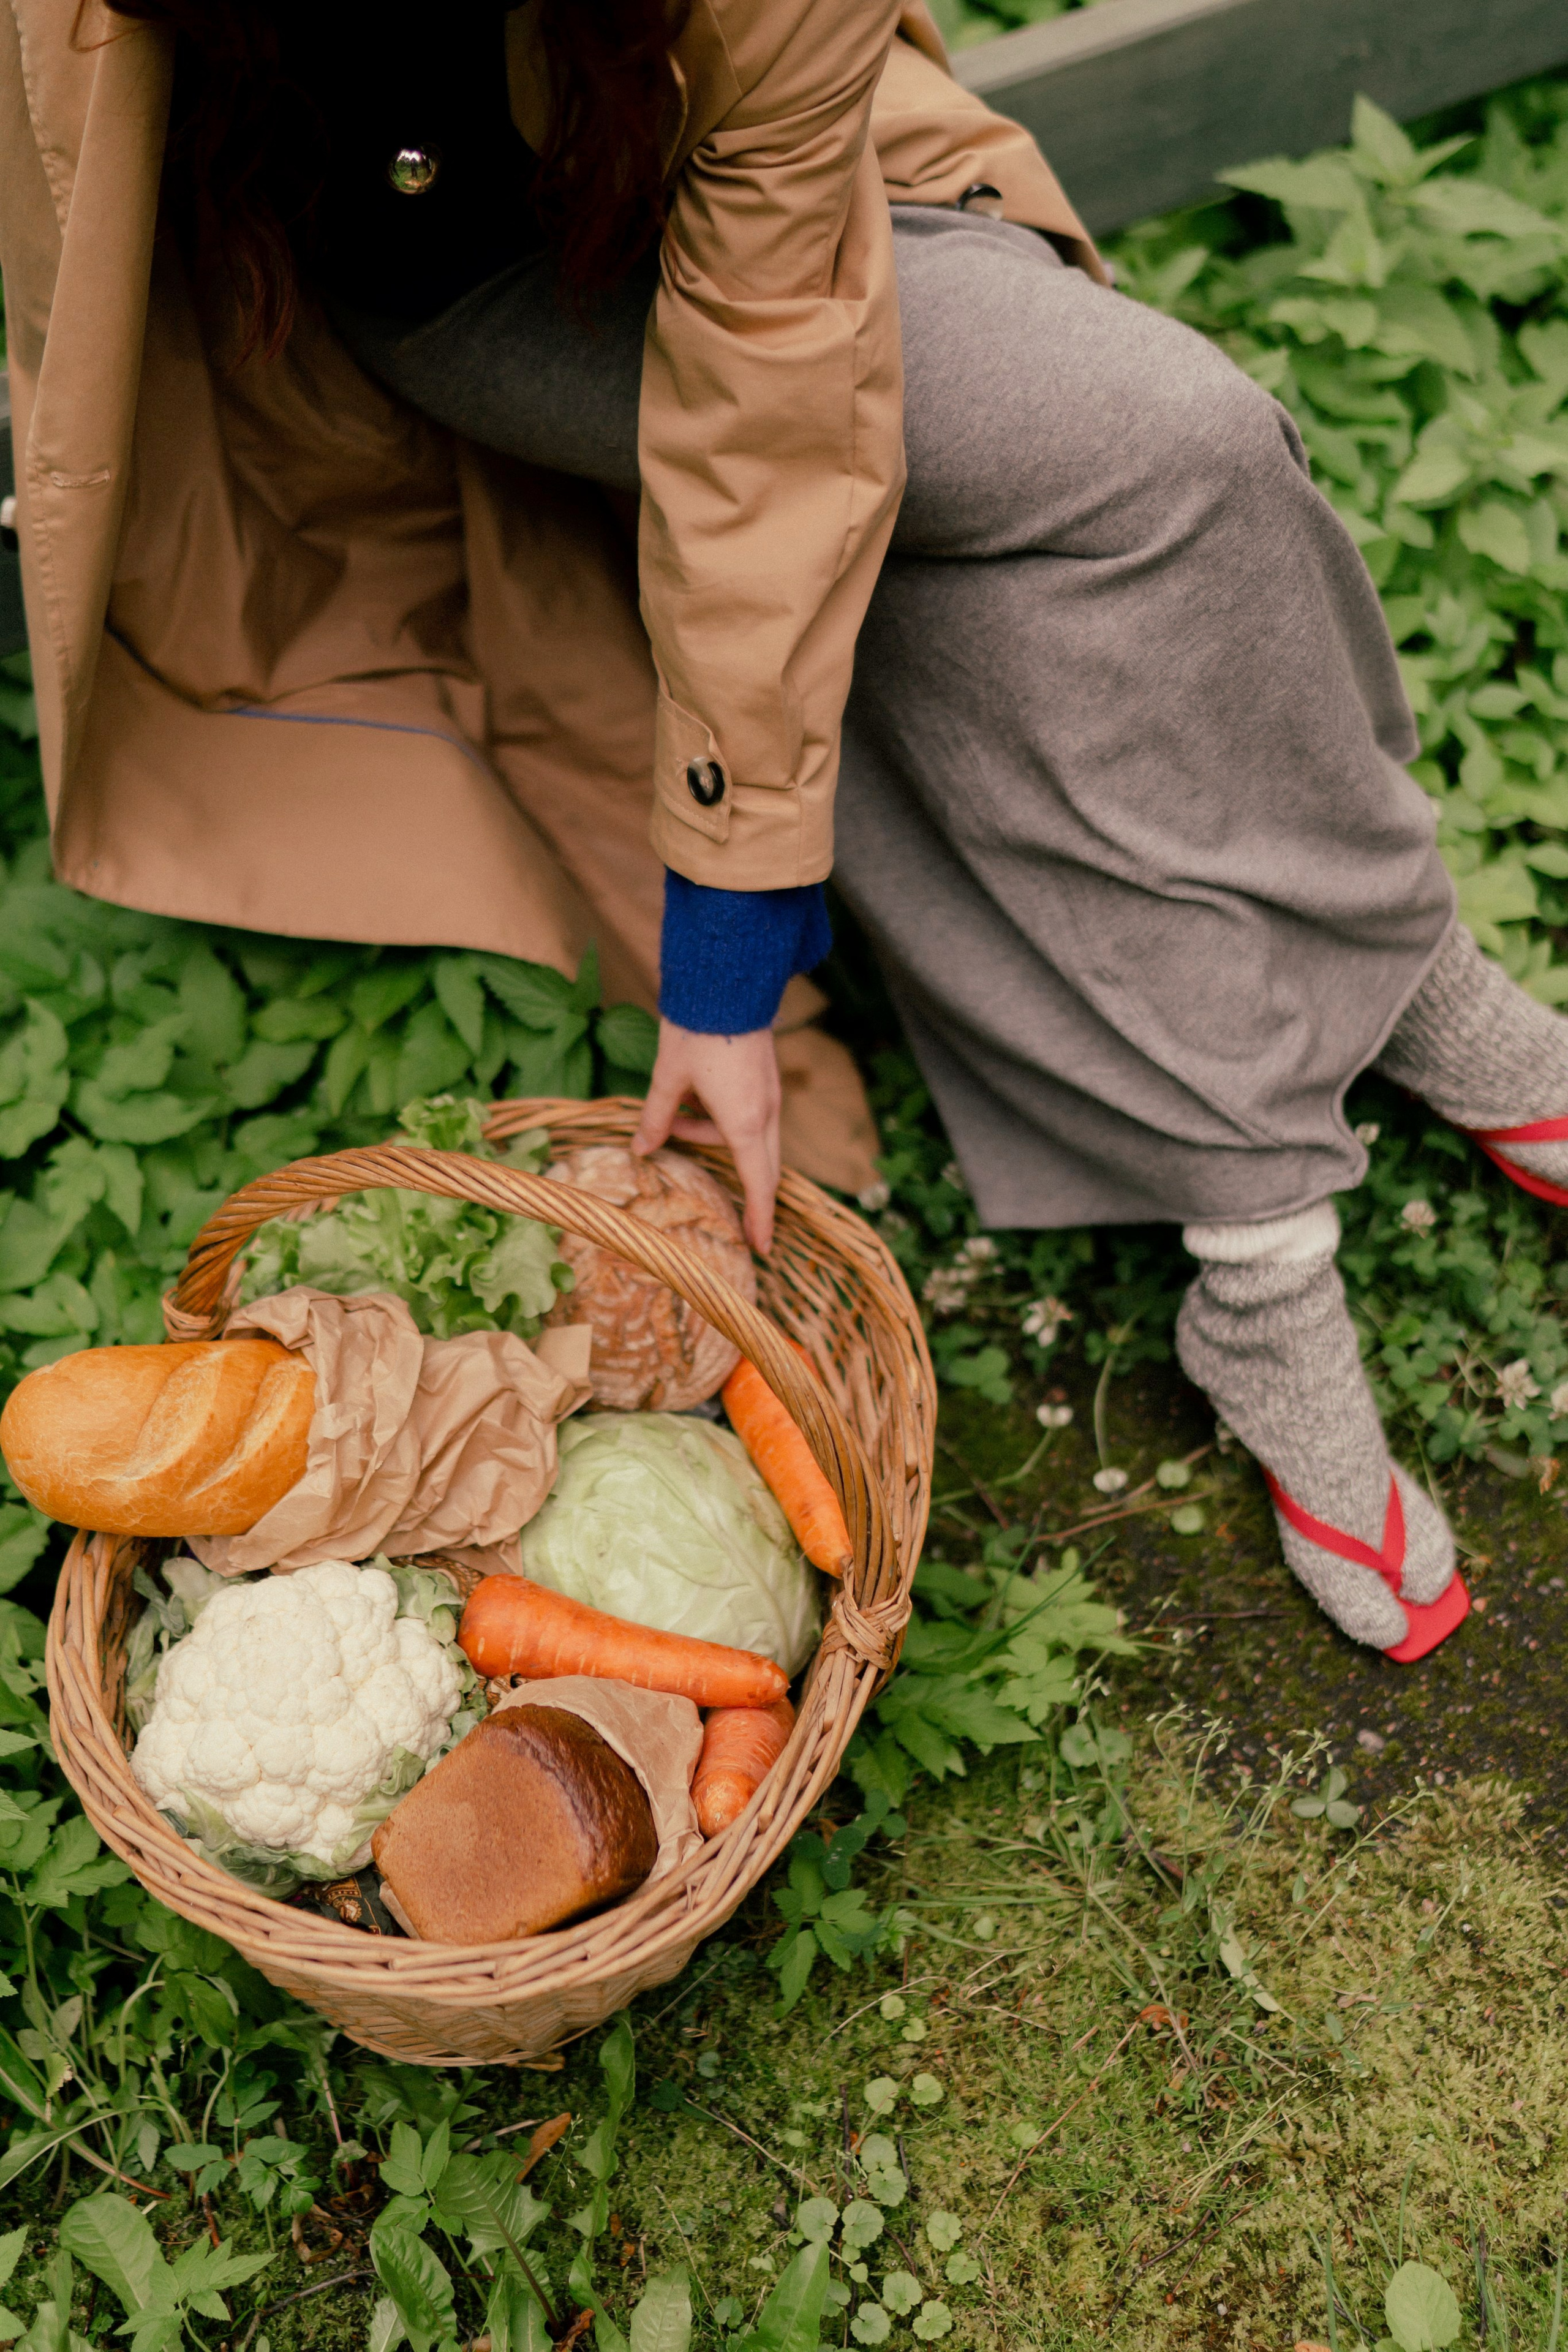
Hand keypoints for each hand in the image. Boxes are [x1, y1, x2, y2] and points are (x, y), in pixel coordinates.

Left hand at [633, 1019, 781, 1253]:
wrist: (726, 982)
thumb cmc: (697, 1031)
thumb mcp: (667, 1078)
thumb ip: (656, 1117)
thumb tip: (641, 1149)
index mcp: (743, 1120)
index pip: (757, 1182)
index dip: (760, 1217)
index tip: (762, 1247)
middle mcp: (764, 1111)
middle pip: (759, 1165)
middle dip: (748, 1193)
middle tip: (743, 1226)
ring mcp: (768, 1093)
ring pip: (747, 1137)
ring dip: (713, 1137)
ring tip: (675, 1113)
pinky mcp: (764, 1077)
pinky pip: (748, 1114)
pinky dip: (722, 1119)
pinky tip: (691, 1096)